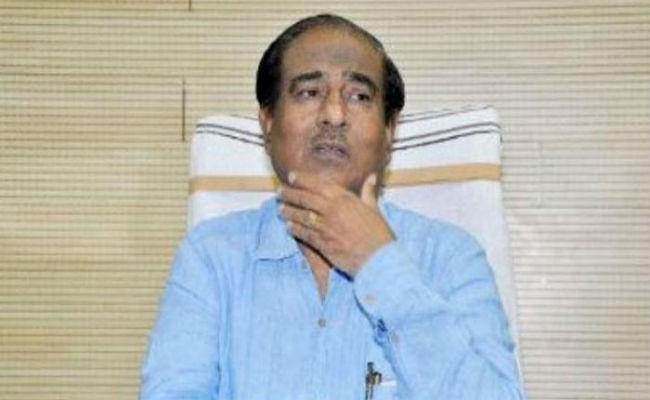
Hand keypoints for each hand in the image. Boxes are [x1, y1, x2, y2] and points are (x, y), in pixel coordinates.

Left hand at [278, 171, 394, 274]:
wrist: (379, 258)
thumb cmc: (379, 234)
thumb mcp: (374, 209)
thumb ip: (368, 192)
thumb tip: (371, 177)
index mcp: (345, 199)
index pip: (318, 184)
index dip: (303, 179)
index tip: (292, 176)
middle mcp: (333, 210)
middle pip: (305, 198)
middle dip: (290, 194)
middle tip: (280, 191)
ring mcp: (326, 227)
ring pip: (301, 216)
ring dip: (289, 211)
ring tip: (280, 209)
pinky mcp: (322, 243)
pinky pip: (304, 234)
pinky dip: (294, 229)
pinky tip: (288, 227)